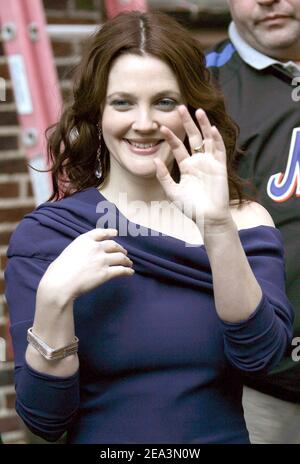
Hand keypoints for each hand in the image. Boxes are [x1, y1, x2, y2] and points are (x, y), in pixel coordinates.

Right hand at [38, 228, 133, 302]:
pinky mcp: (106, 273)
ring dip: (126, 260)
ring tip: (128, 263)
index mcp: (85, 240)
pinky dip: (128, 271)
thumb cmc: (59, 270)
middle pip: (114, 245)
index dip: (110, 232)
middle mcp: (96, 247)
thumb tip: (86, 254)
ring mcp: (102, 260)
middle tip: (124, 253)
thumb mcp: (69, 251)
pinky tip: (130, 272)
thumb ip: (80, 249)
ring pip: (120, 257)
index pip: (101, 233)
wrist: (60, 283)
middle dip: (121, 249)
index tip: (115, 233)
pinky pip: (122, 270)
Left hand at [154, 105, 230, 227]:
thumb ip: (163, 177)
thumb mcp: (172, 192)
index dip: (170, 137)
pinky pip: (219, 151)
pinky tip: (211, 129)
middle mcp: (198, 162)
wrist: (207, 218)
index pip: (177, 147)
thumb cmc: (190, 208)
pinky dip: (216, 140)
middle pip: (192, 138)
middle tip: (180, 108)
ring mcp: (210, 163)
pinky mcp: (220, 167)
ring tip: (198, 111)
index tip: (161, 126)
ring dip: (203, 126)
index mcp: (186, 167)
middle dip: (187, 123)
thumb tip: (155, 160)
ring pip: (207, 140)